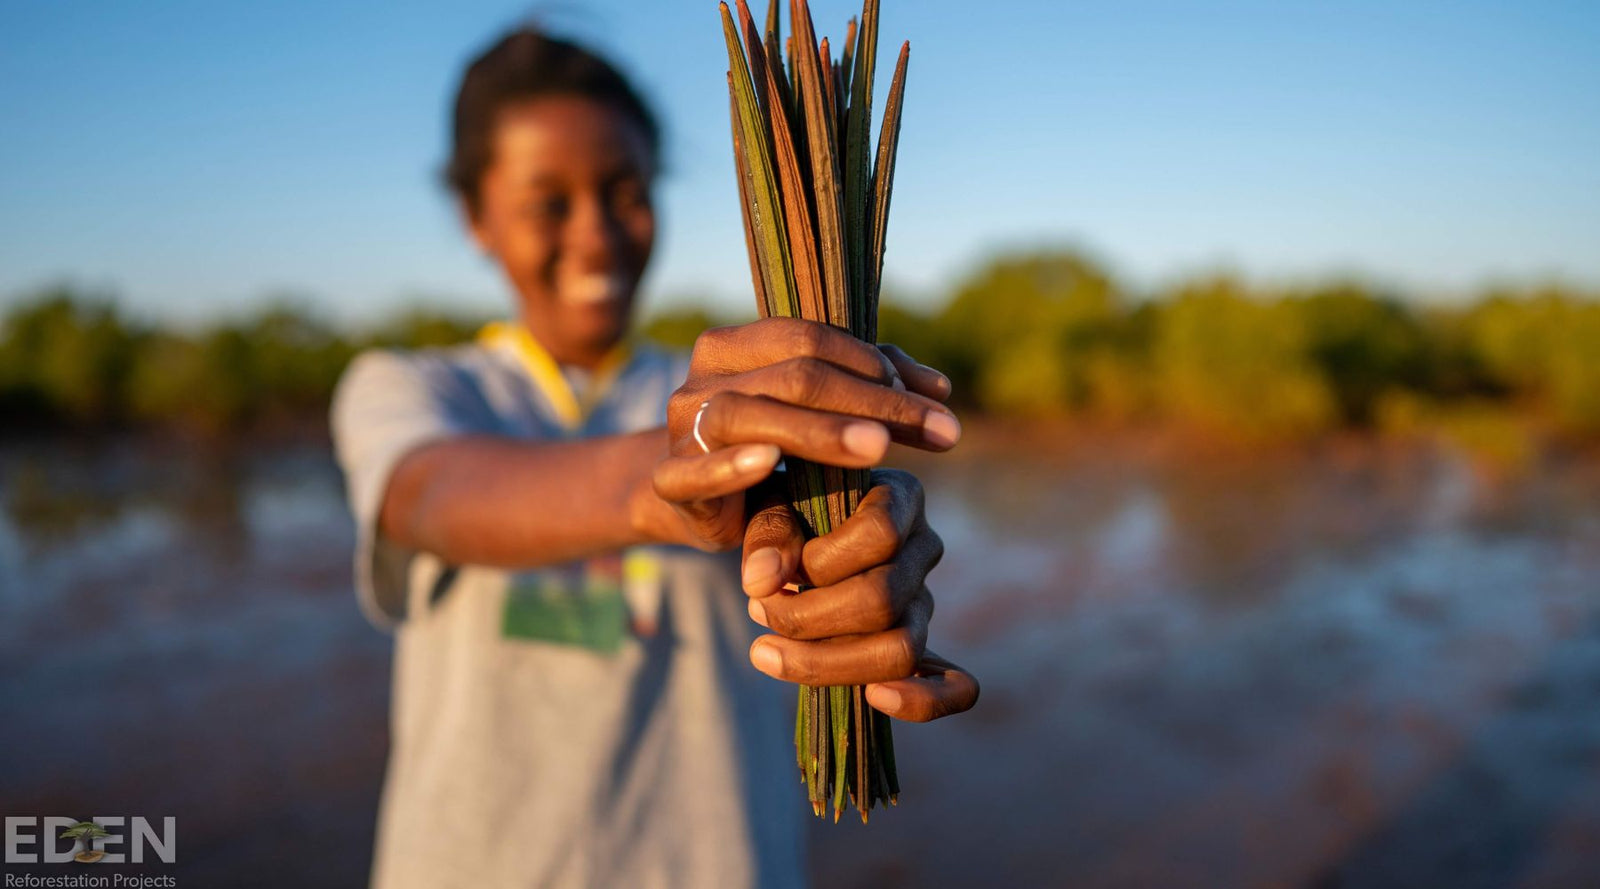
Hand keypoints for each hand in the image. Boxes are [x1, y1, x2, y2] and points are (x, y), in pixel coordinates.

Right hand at [648, 318, 958, 550]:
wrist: (696, 502)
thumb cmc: (768, 446)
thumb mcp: (817, 413)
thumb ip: (872, 387)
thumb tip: (940, 389)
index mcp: (735, 345)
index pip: (810, 339)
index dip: (875, 364)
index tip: (939, 400)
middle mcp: (704, 377)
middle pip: (794, 377)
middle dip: (873, 403)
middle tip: (940, 430)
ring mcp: (682, 427)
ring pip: (750, 416)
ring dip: (819, 431)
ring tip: (879, 448)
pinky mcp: (670, 479)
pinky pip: (696, 472)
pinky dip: (731, 465)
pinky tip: (769, 462)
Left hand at [739, 468, 979, 721]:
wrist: (798, 533)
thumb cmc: (788, 510)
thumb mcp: (770, 502)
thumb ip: (767, 535)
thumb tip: (762, 582)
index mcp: (900, 497)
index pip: (880, 534)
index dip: (822, 560)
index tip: (777, 567)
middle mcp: (924, 547)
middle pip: (883, 601)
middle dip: (807, 618)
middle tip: (757, 612)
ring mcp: (925, 601)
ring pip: (901, 650)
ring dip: (826, 663)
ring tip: (766, 652)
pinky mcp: (923, 646)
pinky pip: (955, 686)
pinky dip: (923, 700)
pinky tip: (876, 699)